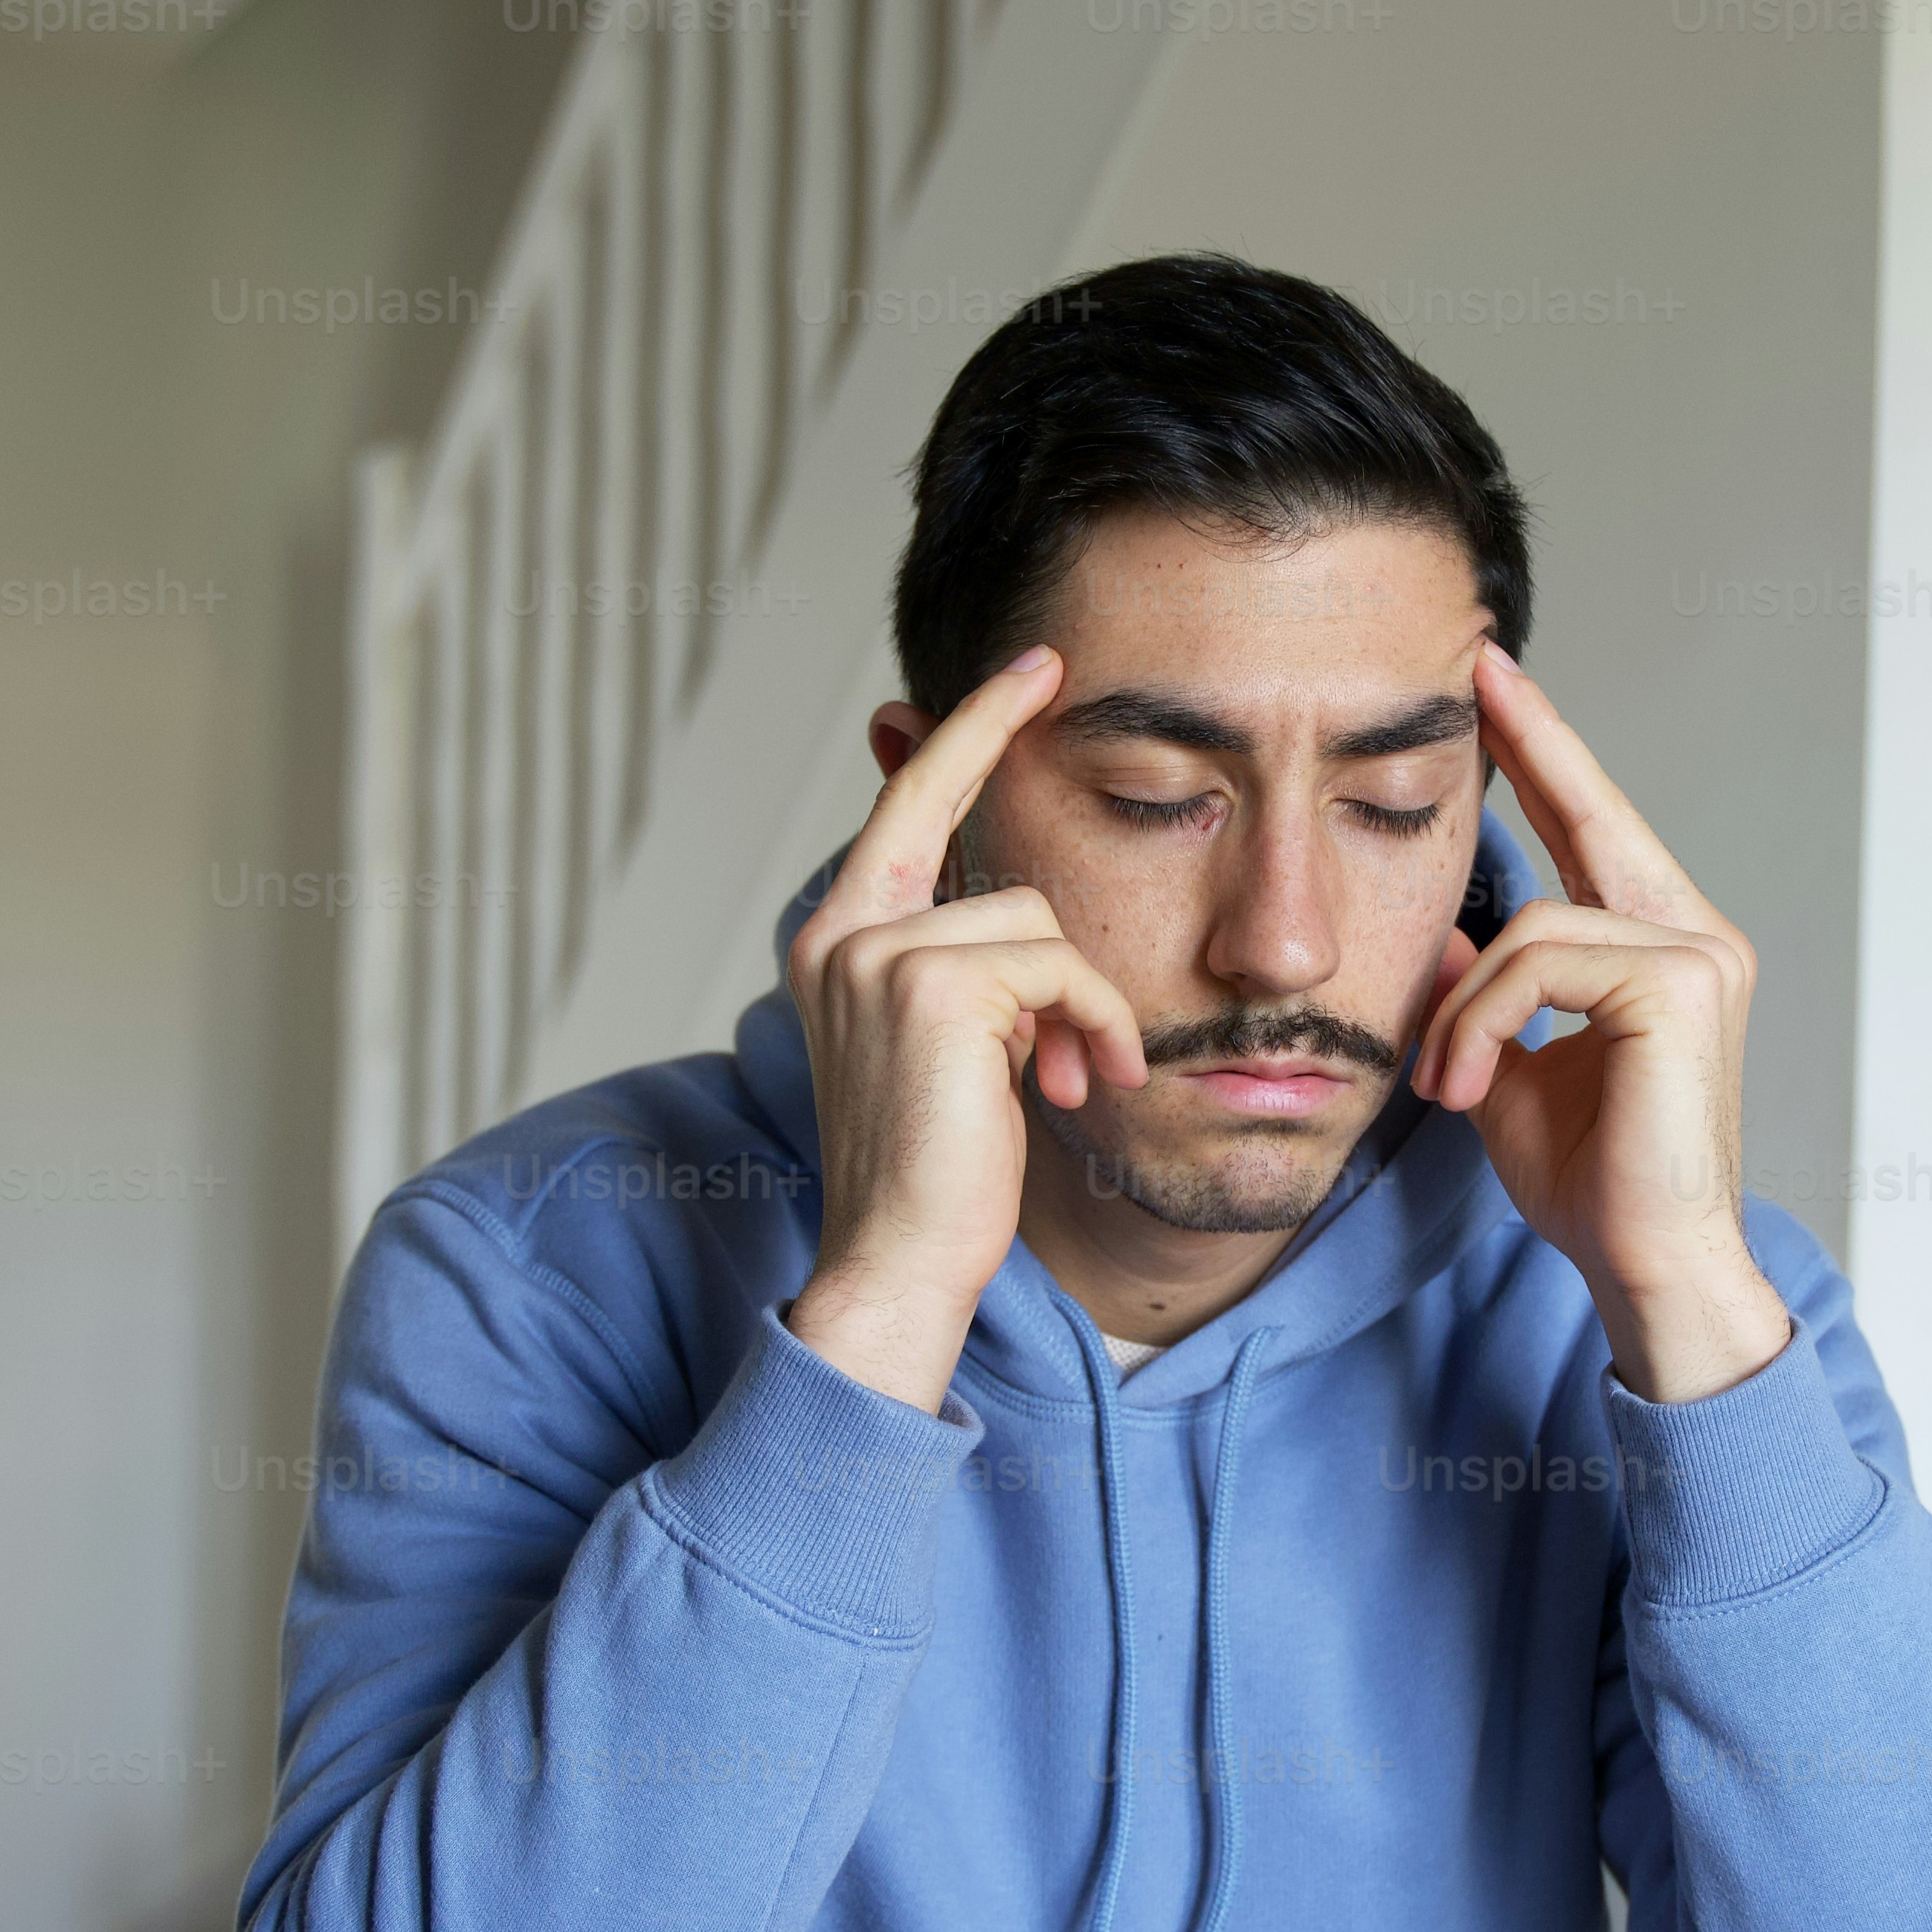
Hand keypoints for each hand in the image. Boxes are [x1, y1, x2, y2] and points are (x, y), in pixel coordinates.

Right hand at [785, 648, 1143, 1412]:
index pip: (908, 803)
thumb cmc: (938, 1173)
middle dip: (1026, 805)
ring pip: (1038, 919)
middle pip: (983, 849)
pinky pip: (1060, 967)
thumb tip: (1022, 912)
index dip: (968, 729)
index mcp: (837, 942)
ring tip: (1076, 1075)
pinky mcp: (933, 987)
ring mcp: (878, 955)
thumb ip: (970, 967)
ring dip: (1084, 1001)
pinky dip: (1094, 1023)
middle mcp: (843, 935)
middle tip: (1056, 703)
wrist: (901, 1262)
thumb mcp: (954, 1048)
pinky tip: (1079, 1084)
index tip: (1029, 669)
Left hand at [1410, 645, 1791, 1404]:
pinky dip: (1487, 1026)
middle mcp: (1696, 937)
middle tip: (1475, 669)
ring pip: (1535, 925)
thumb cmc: (1594, 1186)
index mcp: (1662, 951)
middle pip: (1593, 818)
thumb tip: (1446, 934)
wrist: (1649, 1266)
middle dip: (1532, 743)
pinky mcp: (1683, 985)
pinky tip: (1473, 1088)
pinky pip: (1542, 964)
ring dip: (1466, 1010)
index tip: (1498, 685)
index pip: (1596, 831)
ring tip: (1447, 1085)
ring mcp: (1700, 955)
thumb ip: (1485, 996)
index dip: (1547, 757)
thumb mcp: (1510, 1072)